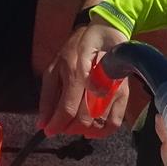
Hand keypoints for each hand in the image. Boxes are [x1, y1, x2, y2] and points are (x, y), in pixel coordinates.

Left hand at [38, 18, 130, 136]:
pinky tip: (92, 130)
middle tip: (61, 127)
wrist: (105, 33)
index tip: (48, 132)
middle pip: (83, 119)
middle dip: (69, 129)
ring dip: (83, 130)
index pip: (67, 109)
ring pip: (98, 123)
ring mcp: (112, 88)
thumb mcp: (55, 68)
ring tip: (74, 126)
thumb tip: (42, 124)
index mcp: (75, 72)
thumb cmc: (76, 49)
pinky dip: (103, 132)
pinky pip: (115, 122)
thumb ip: (48, 97)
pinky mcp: (124, 93)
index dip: (56, 125)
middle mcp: (96, 81)